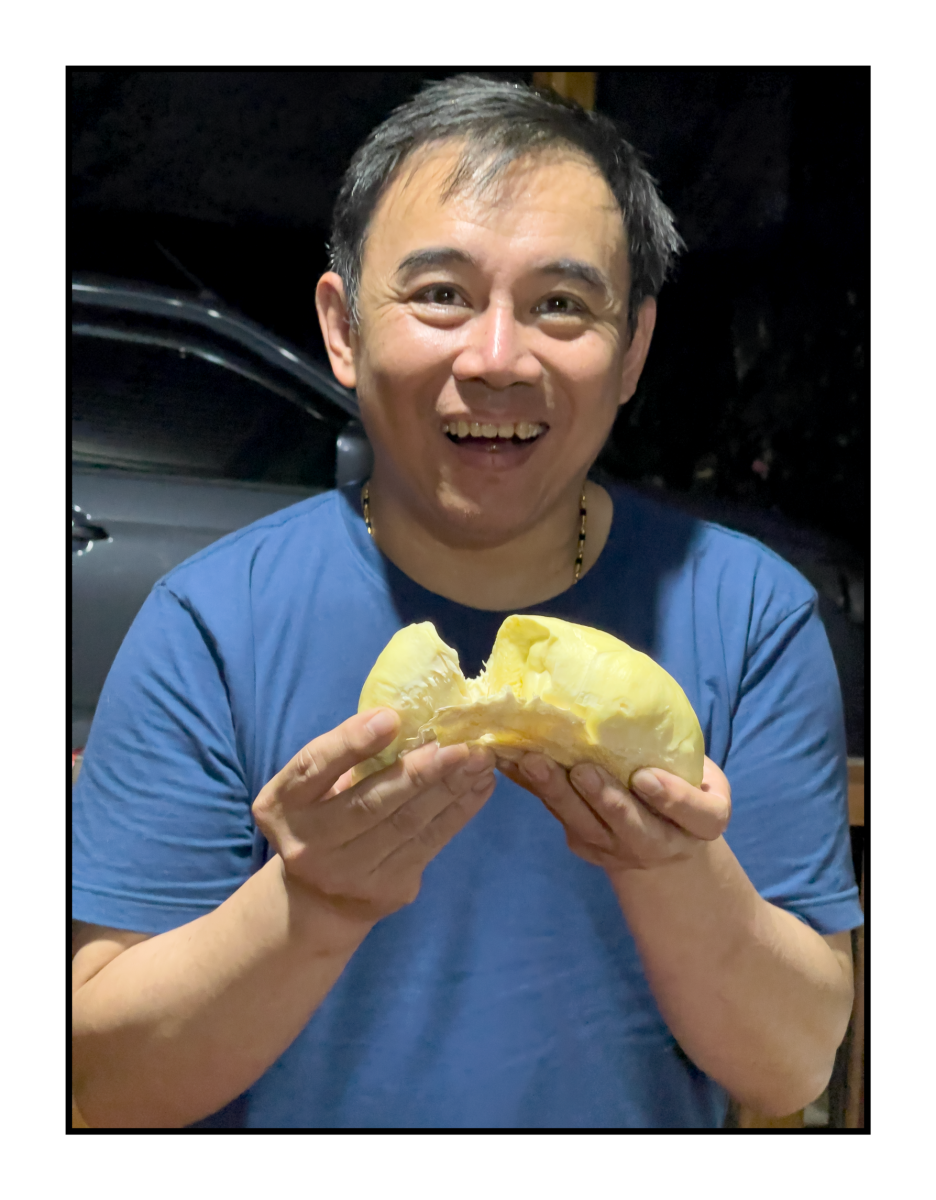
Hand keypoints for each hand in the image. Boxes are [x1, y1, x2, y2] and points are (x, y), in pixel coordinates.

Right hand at [252, 709, 495, 924]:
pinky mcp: (387, 890)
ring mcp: (348, 873)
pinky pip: (429, 844)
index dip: (352, 742)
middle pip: (368, 803)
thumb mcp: (316, 787)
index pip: (314, 768)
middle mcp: (309, 844)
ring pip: (407, 824)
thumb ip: (346, 755)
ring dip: (449, 788)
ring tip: (479, 758)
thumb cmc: (324, 817)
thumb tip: (405, 714)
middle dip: (417, 772)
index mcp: (283, 805)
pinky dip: (459, 811)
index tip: (392, 717)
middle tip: (457, 744)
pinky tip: (480, 785)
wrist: (320, 899)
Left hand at [497, 752, 730, 873]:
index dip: (672, 797)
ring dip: (558, 793)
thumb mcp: (704, 775)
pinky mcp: (584, 845)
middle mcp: (659, 843)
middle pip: (630, 826)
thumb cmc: (687, 789)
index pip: (695, 814)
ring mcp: (618, 849)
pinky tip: (510, 764)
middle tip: (580, 770)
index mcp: (702, 824)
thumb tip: (641, 692)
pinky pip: (558, 816)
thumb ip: (683, 754)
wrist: (668, 846)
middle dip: (603, 797)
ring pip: (586, 825)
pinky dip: (534, 789)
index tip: (644, 777)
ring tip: (533, 763)